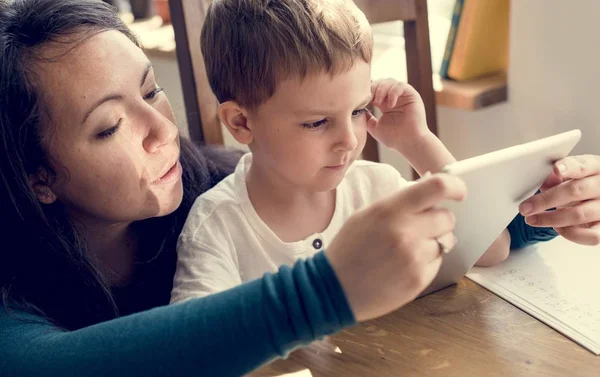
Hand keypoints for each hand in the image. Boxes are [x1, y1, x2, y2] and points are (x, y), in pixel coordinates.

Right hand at [326, 173, 466, 321]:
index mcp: (390, 210)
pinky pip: (437, 262)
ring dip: (433, 243)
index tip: (458, 191)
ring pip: (445, 241)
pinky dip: (426, 262)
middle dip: (439, 220)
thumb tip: (430, 192)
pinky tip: (404, 266)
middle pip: (447, 217)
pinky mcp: (419, 279)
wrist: (333, 288)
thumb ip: (398, 203)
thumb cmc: (349, 249)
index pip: (436, 187)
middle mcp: (405, 232)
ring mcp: (414, 257)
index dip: (455, 186)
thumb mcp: (367, 215)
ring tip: (408, 250)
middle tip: (423, 227)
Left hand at [367, 79, 428, 149]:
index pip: (374, 89)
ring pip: (390, 81)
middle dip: (373, 89)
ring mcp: (403, 96)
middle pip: (381, 82)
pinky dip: (393, 93)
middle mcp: (394, 97)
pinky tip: (390, 105)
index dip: (367, 92)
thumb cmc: (394, 138)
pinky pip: (401, 85)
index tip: (361, 102)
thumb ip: (366, 118)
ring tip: (378, 104)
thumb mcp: (374, 127)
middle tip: (370, 101)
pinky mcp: (412, 95)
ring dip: (381, 90)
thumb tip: (358, 109)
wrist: (409, 143)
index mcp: (385, 103)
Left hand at [519, 155, 599, 244]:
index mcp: (594, 168)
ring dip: (550, 219)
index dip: (569, 167)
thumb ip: (555, 177)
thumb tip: (542, 180)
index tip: (556, 169)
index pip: (582, 165)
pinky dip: (569, 233)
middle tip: (525, 208)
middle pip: (575, 191)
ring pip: (578, 214)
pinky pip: (589, 236)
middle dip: (545, 200)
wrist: (596, 201)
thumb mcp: (568, 177)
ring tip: (532, 219)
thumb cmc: (579, 186)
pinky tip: (557, 228)